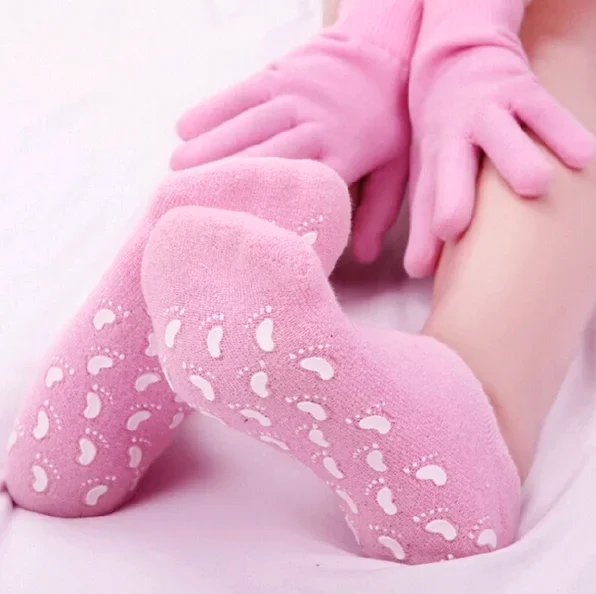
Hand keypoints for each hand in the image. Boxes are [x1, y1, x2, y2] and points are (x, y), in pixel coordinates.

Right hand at [171, 0, 421, 262]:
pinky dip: (212, 109)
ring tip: (176, 170)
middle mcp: (316, 124)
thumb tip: (362, 258)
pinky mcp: (279, 71)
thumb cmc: (389, 121)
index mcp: (345, 153)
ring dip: (210, 147)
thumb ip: (377, 213)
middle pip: (266, 156)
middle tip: (189, 200)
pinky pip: (240, 91)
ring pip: (247, 125)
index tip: (242, 230)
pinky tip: (183, 127)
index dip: (271, 208)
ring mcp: (295, 95)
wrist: (387, 50)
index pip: (303, 186)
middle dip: (227, 178)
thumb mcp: (396, 169)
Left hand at [406, 0, 595, 276]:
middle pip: (450, 168)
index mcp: (430, 160)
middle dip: (451, 196)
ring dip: (516, 158)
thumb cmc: (445, 136)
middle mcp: (455, 137)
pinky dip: (565, 132)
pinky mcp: (524, 91)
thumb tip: (416, 273)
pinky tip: (584, 157)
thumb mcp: (427, 174)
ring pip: (502, 134)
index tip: (418, 268)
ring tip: (536, 186)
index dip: (420, 234)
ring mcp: (489, 112)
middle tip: (451, 227)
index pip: (423, 203)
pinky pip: (546, 111)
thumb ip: (424, 223)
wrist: (457, 61)